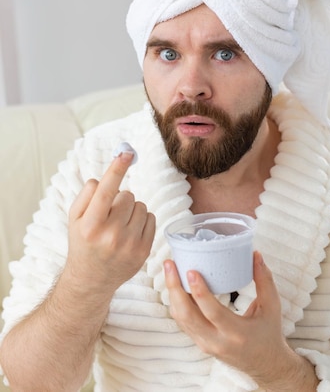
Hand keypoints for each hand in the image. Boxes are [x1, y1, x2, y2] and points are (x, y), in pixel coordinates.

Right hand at [66, 151, 154, 294]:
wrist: (92, 280)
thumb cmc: (83, 242)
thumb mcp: (74, 218)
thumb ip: (88, 194)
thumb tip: (107, 175)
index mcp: (90, 225)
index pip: (106, 190)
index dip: (117, 168)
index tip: (126, 152)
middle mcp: (110, 235)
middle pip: (127, 195)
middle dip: (120, 199)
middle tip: (110, 214)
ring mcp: (129, 245)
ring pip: (141, 205)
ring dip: (132, 210)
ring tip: (119, 225)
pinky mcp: (144, 251)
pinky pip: (151, 218)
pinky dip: (142, 220)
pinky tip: (130, 232)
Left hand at [164, 251, 305, 388]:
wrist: (265, 364)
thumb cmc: (268, 333)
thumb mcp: (272, 307)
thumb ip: (265, 280)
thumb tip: (255, 254)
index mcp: (236, 333)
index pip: (212, 312)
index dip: (200, 291)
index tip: (191, 271)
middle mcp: (217, 341)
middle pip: (187, 315)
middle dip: (174, 287)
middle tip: (170, 264)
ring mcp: (205, 344)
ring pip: (181, 318)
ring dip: (172, 293)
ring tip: (170, 269)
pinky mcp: (200, 342)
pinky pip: (183, 322)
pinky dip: (177, 302)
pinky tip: (176, 284)